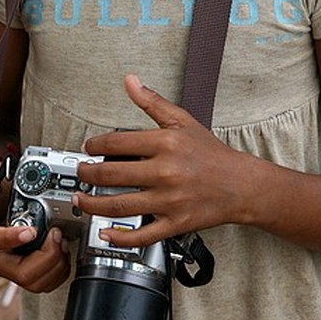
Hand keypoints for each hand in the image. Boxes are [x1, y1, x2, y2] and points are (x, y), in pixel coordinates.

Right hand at [0, 161, 71, 291]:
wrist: (1, 190)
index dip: (11, 239)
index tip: (31, 230)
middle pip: (19, 272)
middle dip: (45, 256)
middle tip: (56, 234)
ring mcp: (8, 264)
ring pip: (33, 281)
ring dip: (54, 264)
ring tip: (60, 240)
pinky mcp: (22, 268)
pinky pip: (42, 281)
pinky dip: (57, 270)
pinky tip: (60, 250)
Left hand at [74, 74, 248, 248]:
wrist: (240, 185)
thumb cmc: (210, 153)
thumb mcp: (182, 121)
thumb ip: (152, 102)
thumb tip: (131, 82)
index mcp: (164, 144)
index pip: (116, 143)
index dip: (95, 146)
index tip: (88, 149)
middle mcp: (165, 172)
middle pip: (112, 175)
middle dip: (87, 175)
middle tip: (80, 173)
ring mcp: (169, 200)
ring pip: (120, 206)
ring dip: (93, 205)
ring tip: (81, 200)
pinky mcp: (174, 223)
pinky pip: (142, 235)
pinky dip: (120, 237)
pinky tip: (106, 233)